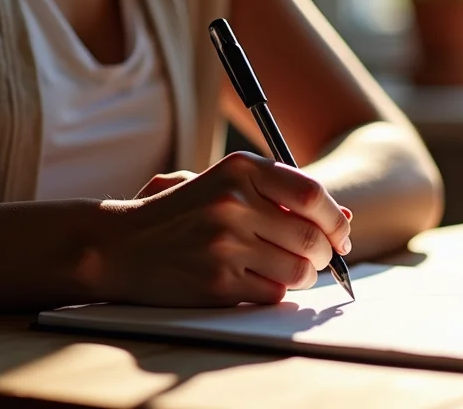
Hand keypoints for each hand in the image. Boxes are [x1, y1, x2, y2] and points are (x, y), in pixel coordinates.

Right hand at [88, 152, 352, 306]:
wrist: (117, 244)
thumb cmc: (181, 212)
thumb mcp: (227, 185)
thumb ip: (283, 195)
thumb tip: (345, 216)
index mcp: (239, 169)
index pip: (312, 194)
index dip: (336, 219)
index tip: (341, 234)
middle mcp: (233, 203)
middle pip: (312, 237)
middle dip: (325, 254)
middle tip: (319, 258)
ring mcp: (224, 245)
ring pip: (298, 270)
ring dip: (304, 276)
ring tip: (289, 270)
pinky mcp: (216, 283)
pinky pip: (273, 293)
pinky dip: (277, 292)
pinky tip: (260, 282)